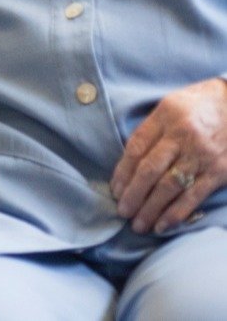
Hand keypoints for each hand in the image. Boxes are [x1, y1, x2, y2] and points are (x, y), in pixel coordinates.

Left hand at [110, 77, 226, 232]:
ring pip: (169, 187)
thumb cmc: (198, 105)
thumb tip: (129, 161)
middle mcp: (183, 136)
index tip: (114, 189)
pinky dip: (175, 213)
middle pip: (150, 170)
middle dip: (133, 194)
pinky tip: (162, 225)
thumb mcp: (170, 105)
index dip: (123, 171)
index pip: (136, 147)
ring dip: (151, 209)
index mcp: (165, 116)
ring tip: (138, 225)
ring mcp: (202, 156)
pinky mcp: (219, 172)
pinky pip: (193, 196)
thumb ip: (152, 130)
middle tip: (122, 211)